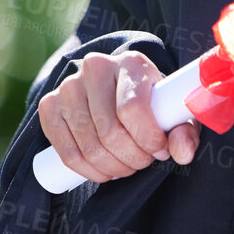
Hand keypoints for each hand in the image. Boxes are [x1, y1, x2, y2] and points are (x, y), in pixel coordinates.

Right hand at [38, 50, 199, 182]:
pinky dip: (86, 170)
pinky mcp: (49, 105)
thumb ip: (184, 130)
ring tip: (127, 166)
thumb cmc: (151, 100)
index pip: (132, 108)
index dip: (147, 138)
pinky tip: (103, 171)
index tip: (160, 151)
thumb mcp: (173, 110)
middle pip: (109, 130)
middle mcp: (96, 68)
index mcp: (131, 62)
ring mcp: (68, 86)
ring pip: (88, 145)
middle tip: (142, 163)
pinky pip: (66, 151)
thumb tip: (182, 152)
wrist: (117, 86)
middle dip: (131, 158)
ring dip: (111, 167)